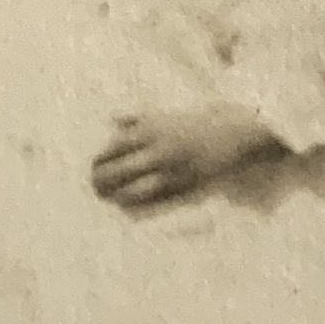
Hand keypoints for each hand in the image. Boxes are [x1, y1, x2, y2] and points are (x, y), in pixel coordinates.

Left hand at [91, 103, 280, 210]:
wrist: (232, 134)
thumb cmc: (196, 124)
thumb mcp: (165, 114)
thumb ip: (136, 117)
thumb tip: (111, 118)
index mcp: (151, 130)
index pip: (114, 147)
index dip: (99, 160)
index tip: (92, 168)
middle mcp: (157, 149)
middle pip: (120, 170)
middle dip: (102, 181)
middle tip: (95, 189)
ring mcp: (171, 169)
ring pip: (135, 188)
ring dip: (118, 196)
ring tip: (109, 200)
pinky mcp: (184, 185)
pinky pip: (156, 199)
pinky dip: (140, 204)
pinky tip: (130, 208)